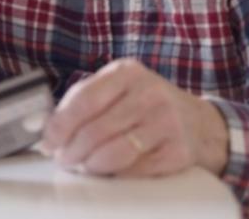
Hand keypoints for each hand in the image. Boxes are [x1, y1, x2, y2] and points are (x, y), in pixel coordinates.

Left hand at [39, 59, 227, 177]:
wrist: (201, 124)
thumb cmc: (147, 106)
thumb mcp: (120, 89)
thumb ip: (85, 101)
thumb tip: (49, 131)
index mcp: (127, 72)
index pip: (84, 99)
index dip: (61, 125)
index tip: (48, 143)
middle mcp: (149, 93)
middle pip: (96, 130)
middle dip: (73, 151)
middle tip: (65, 160)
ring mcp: (167, 122)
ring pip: (114, 153)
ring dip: (92, 166)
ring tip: (85, 167)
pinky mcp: (179, 152)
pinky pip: (136, 172)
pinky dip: (118, 176)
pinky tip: (112, 174)